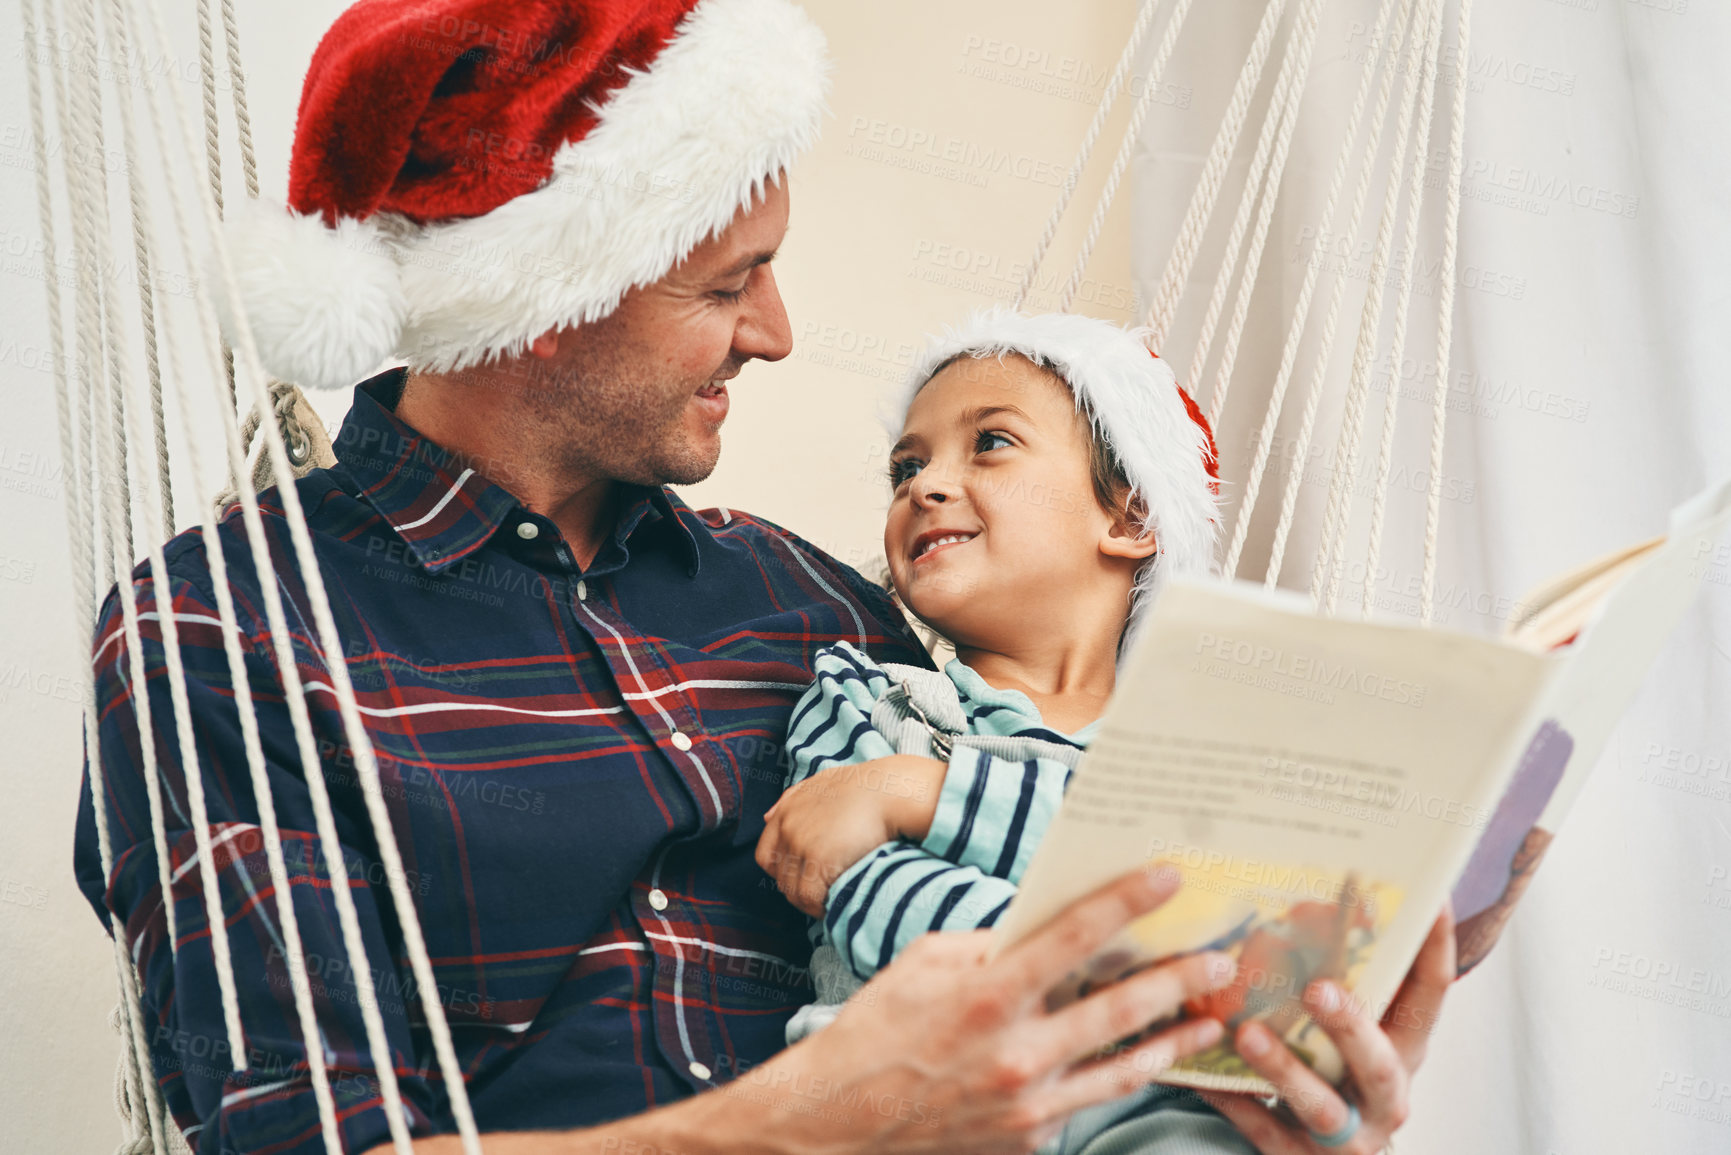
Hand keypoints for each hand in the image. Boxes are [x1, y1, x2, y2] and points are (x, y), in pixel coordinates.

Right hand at [686, 866, 1238, 1153]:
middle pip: (1122, 1009)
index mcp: (988, 994)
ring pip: (1122, 1068)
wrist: (837, 1127)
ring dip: (1173, 1041)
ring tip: (1210, 1021)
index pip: (1076, 935)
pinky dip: (1113, 1078)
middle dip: (1180, 980)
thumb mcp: (922, 965)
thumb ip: (988, 945)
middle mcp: (1016, 1053)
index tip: (1169, 876)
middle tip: (1222, 960)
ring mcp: (1028, 1105)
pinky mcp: (1030, 1141)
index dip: (1128, 901)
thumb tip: (1041, 928)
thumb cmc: (875, 1034)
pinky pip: (1083, 1102)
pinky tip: (1143, 1061)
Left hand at [757, 755, 946, 915]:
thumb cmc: (865, 787)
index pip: (766, 856)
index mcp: (787, 811)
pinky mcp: (819, 861)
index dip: (782, 872)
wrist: (889, 791)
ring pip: (793, 891)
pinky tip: (835, 906)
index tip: (802, 878)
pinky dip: (820, 907)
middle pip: (781, 877)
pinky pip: (810, 897)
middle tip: (822, 896)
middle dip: (799, 889)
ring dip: (810, 903)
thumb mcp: (823, 783)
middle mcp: (788, 828)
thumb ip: (794, 798)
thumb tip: (769, 816)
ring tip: (830, 904)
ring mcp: (801, 845)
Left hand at [1199, 904, 1456, 1154]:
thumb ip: (1342, 981)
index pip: (1430, 998)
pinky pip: (1263, 1131)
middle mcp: (1386, 1097)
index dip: (1434, 950)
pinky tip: (1200, 1076)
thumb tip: (1306, 897)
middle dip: (1351, 1027)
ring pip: (1321, 1106)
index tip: (1430, 900)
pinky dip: (1233, 1102)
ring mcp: (1348, 1138)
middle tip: (1318, 989)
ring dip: (1285, 1068)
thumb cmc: (1335, 1074)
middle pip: (1378, 1063)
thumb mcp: (1351, 1032)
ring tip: (1249, 1035)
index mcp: (1403, 1051)